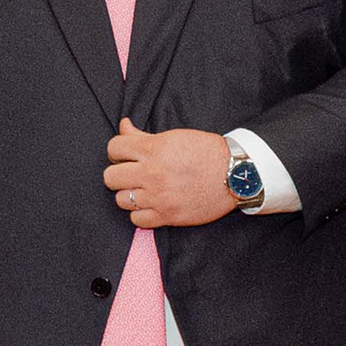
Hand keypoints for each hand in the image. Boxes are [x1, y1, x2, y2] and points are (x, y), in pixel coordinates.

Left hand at [104, 119, 238, 227]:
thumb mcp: (174, 136)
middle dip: (118, 173)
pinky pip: (137, 219)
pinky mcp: (168, 216)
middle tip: (131, 173)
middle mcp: (153, 174)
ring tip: (143, 189)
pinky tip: (150, 204)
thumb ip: (143, 135)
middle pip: (110, 177)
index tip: (125, 154)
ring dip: (129, 194)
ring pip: (121, 199)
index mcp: (154, 150)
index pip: (114, 148)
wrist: (235, 175)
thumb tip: (123, 125)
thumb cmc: (207, 152)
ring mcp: (159, 197)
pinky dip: (140, 213)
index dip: (117, 150)